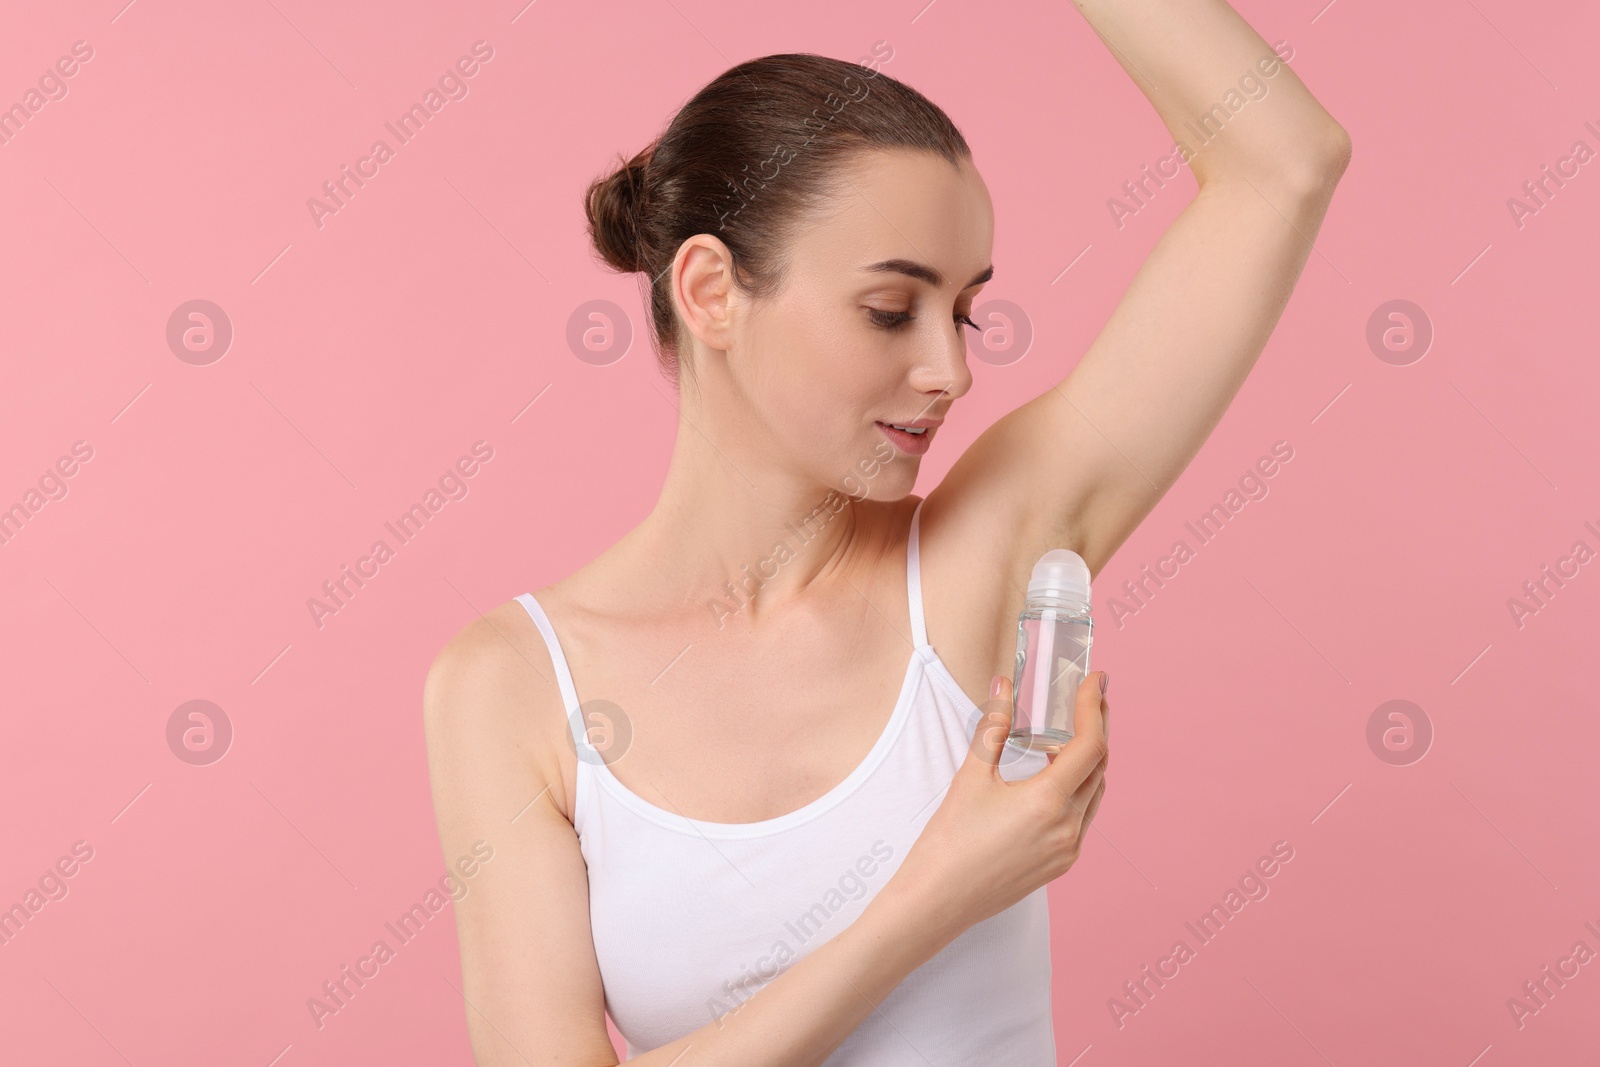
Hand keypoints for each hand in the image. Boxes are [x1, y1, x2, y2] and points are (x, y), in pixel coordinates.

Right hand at [886, 671, 1109, 940]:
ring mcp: (1068, 850)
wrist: (937, 901)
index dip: (1095, 708)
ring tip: (1071, 734)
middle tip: (1091, 698)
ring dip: (1090, 760)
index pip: (1090, 744)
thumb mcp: (971, 777)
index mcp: (1049, 802)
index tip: (1096, 680)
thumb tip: (1003, 685)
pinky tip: (1055, 779)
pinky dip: (1079, 790)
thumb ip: (994, 727)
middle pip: (1100, 766)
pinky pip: (1083, 818)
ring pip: (1095, 793)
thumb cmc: (949, 841)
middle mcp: (1068, 827)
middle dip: (1098, 728)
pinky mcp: (1060, 865)